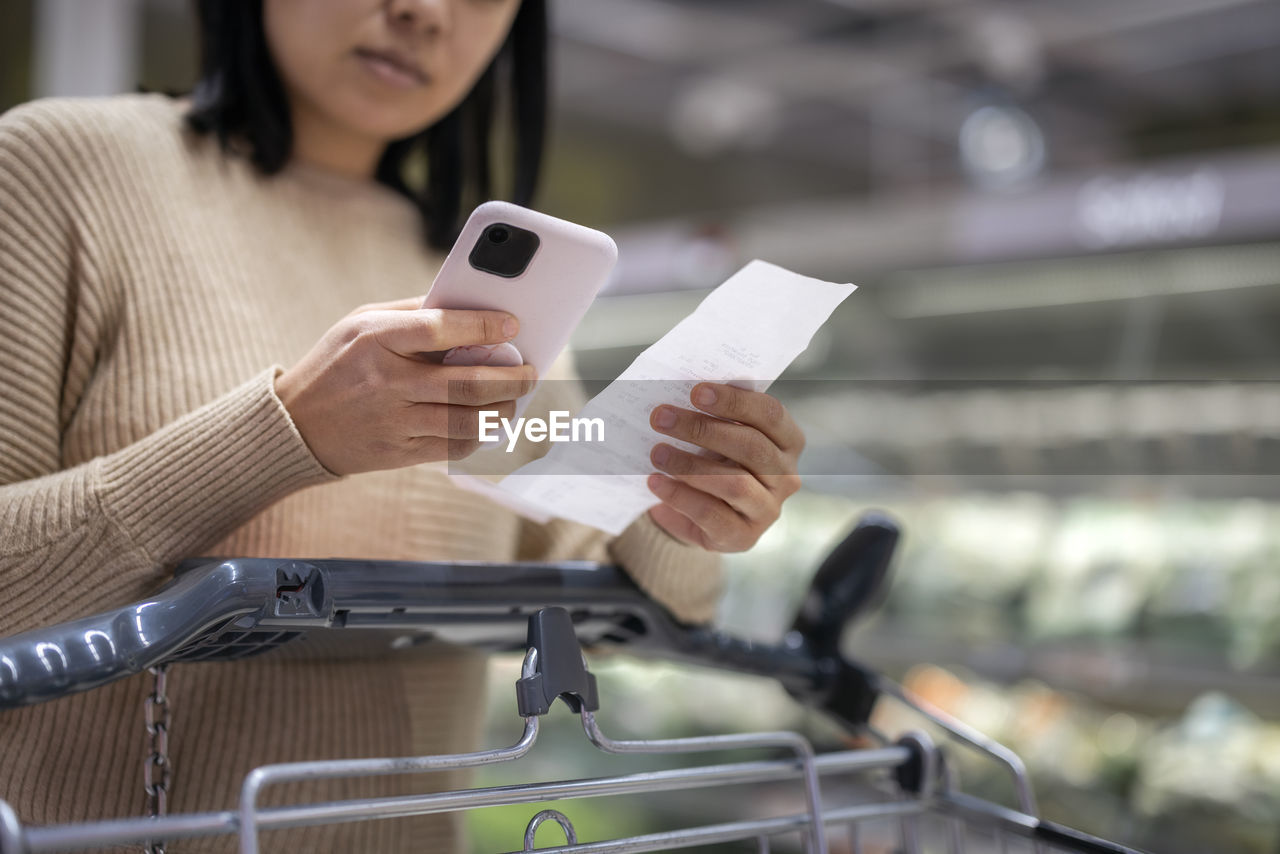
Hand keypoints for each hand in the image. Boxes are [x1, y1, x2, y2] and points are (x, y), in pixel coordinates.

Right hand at [276, 297, 535, 474]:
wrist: (295, 424)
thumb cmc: (337, 364)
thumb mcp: (360, 323)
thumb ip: (412, 312)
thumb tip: (467, 304)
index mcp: (376, 338)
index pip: (440, 327)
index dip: (484, 325)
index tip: (513, 325)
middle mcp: (386, 380)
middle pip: (466, 381)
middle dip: (510, 377)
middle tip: (530, 372)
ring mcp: (393, 420)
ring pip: (467, 419)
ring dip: (503, 410)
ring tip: (516, 400)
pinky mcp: (398, 452)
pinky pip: (453, 446)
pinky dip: (481, 435)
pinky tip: (490, 423)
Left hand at [646, 383, 803, 551]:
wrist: (702, 516)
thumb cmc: (714, 462)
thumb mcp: (720, 438)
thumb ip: (714, 416)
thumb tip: (682, 392)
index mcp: (788, 442)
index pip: (771, 414)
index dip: (735, 401)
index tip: (696, 392)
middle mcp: (786, 477)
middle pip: (751, 446)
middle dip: (703, 429)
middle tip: (662, 417)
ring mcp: (768, 510)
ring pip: (734, 483)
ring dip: (689, 464)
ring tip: (656, 452)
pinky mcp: (744, 537)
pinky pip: (712, 513)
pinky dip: (680, 496)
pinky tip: (656, 482)